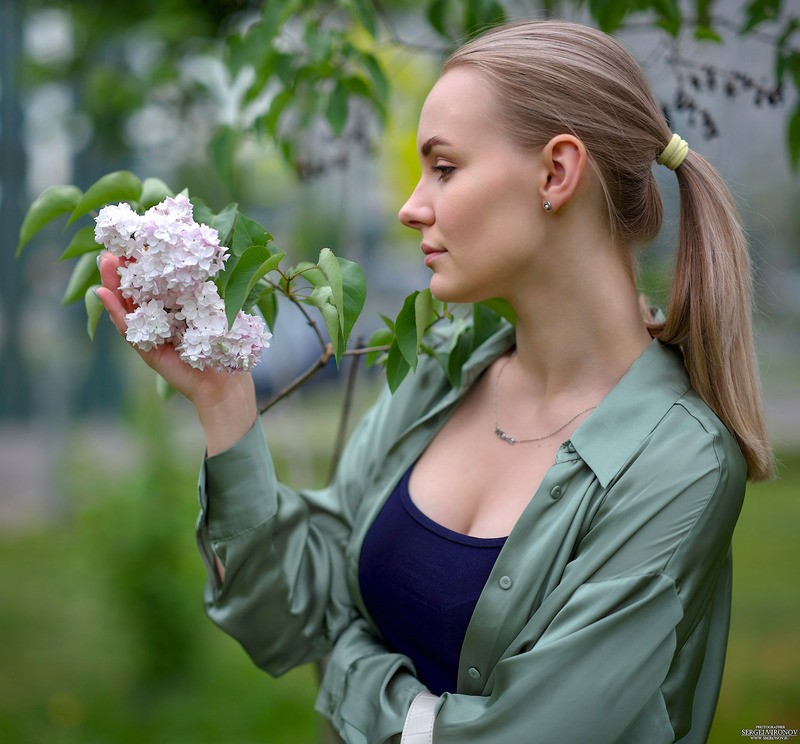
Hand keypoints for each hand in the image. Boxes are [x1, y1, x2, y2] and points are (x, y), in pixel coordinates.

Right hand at [96, 252, 256, 453]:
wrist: (226, 384)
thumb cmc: (225, 347)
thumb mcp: (216, 312)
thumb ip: (205, 291)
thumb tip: (204, 256)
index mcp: (177, 307)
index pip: (157, 281)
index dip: (146, 263)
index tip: (137, 241)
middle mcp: (161, 319)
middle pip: (136, 291)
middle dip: (124, 270)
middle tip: (112, 247)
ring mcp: (151, 334)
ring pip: (126, 307)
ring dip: (113, 285)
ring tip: (104, 264)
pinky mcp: (147, 350)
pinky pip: (128, 329)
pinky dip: (115, 313)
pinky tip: (103, 295)